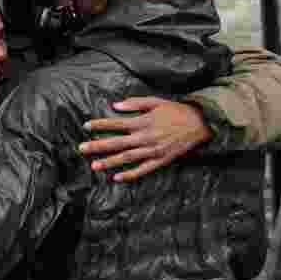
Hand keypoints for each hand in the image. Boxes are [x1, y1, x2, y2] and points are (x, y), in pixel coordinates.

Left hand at [78, 97, 210, 181]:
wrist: (199, 124)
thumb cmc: (176, 111)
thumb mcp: (156, 101)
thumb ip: (135, 103)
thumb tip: (116, 105)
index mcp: (143, 121)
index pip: (116, 124)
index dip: (100, 125)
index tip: (85, 126)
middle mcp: (145, 137)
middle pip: (116, 143)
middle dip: (97, 146)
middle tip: (81, 149)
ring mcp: (152, 150)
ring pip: (126, 158)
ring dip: (109, 162)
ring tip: (94, 166)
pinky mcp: (160, 160)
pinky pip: (142, 170)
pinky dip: (130, 175)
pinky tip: (117, 178)